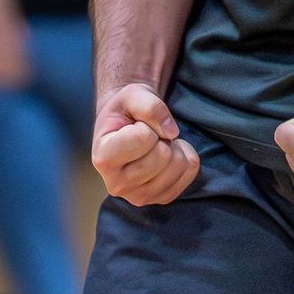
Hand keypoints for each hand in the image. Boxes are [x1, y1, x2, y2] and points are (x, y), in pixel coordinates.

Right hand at [92, 83, 199, 206]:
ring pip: (178, 165)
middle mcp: (117, 185)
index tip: (136, 124)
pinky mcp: (161, 199)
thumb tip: (171, 132)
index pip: (143, 138)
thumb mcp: (132, 95)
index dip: (146, 123)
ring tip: (158, 143)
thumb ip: (149, 106)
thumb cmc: (126, 110)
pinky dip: (186, 155)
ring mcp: (139, 196)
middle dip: (161, 135)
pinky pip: (190, 172)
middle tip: (150, 133)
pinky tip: (169, 154)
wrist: (128, 126)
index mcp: (103, 159)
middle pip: (162, 154)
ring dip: (174, 145)